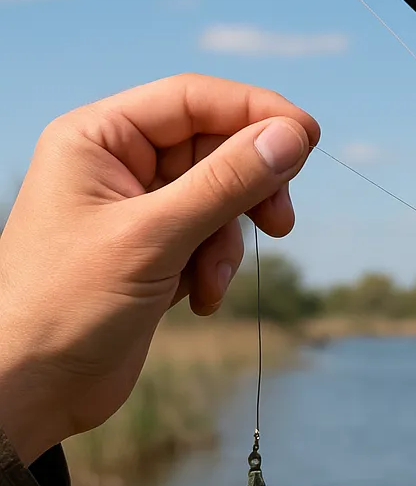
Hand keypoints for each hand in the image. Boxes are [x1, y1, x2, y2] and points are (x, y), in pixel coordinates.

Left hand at [0, 74, 319, 465]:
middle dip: (249, 189)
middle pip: (214, 149)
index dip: (256, 113)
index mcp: (99, 139)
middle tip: (282, 223)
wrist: (36, 385)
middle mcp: (118, 166)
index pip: (193, 100)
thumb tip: (291, 138)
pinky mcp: (154, 254)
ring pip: (219, 200)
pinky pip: (209, 240)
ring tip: (212, 281)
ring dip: (228, 241)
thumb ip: (226, 182)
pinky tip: (200, 300)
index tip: (309, 138)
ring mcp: (138, 212)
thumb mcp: (156, 236)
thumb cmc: (69, 305)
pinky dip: (215, 268)